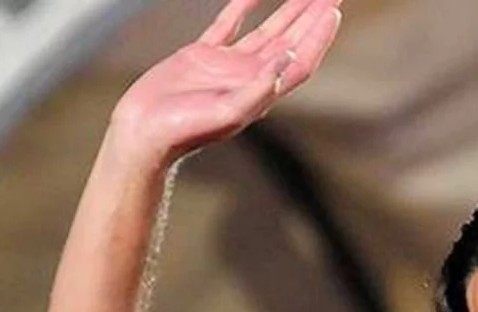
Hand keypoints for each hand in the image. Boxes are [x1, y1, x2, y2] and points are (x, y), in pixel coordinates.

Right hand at [109, 0, 341, 169]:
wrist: (144, 132)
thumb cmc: (186, 130)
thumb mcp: (228, 112)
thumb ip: (260, 88)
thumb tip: (288, 57)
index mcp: (262, 92)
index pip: (300, 60)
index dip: (319, 36)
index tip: (333, 10)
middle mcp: (251, 77)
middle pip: (292, 41)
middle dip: (312, 16)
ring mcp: (228, 65)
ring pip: (267, 30)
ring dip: (288, 10)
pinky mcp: (202, 55)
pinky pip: (228, 25)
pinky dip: (242, 7)